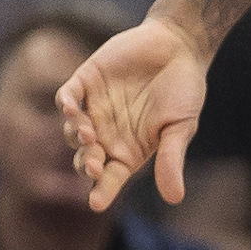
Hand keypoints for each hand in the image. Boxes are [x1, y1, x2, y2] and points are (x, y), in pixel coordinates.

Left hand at [58, 14, 209, 208]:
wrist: (178, 46)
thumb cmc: (184, 89)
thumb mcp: (181, 127)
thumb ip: (172, 159)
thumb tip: (174, 199)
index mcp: (130, 150)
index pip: (111, 177)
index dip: (103, 191)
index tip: (96, 203)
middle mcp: (107, 133)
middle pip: (87, 158)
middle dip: (87, 164)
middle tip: (94, 165)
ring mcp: (94, 108)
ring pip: (73, 131)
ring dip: (77, 136)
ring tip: (90, 133)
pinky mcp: (84, 82)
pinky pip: (66, 97)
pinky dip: (66, 104)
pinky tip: (70, 108)